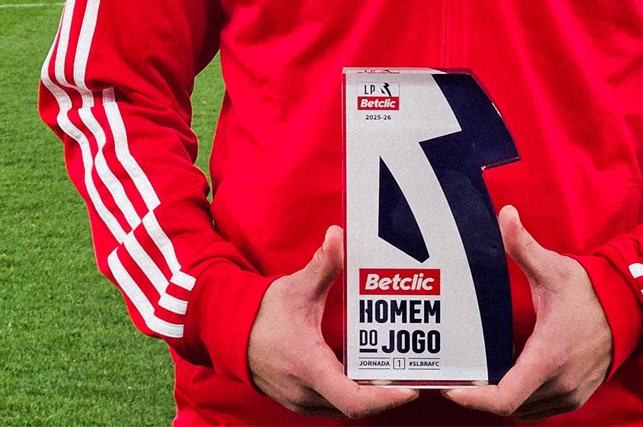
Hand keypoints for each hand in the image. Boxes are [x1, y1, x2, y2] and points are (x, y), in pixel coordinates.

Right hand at [246, 225, 417, 418]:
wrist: (229, 332)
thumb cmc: (264, 313)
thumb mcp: (296, 287)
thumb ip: (322, 265)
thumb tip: (338, 235)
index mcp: (309, 368)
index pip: (352, 400)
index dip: (385, 399)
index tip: (410, 389)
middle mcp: (306, 393)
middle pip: (355, 407)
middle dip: (385, 394)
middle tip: (413, 372)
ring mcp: (302, 400)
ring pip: (344, 408)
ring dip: (369, 395)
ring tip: (397, 372)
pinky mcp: (300, 399)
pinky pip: (333, 404)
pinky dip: (353, 393)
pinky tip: (368, 374)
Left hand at [442, 206, 612, 421]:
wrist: (628, 309)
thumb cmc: (589, 292)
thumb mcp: (552, 268)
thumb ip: (524, 246)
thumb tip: (505, 214)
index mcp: (548, 357)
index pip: (505, 398)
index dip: (472, 399)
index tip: (449, 387)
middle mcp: (559, 384)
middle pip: (509, 406)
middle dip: (480, 395)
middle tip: (457, 373)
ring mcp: (570, 394)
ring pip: (524, 411)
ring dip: (502, 398)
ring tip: (478, 375)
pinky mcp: (576, 397)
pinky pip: (540, 409)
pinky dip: (522, 398)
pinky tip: (510, 374)